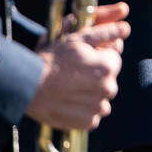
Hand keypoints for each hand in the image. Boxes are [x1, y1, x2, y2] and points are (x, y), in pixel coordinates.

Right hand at [26, 2, 129, 130]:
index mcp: (109, 67)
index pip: (114, 59)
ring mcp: (98, 108)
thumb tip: (126, 28)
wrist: (26, 87)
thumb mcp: (77, 39)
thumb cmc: (51, 59)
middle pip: (108, 80)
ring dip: (90, 94)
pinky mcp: (88, 123)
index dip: (98, 57)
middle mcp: (108, 89)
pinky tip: (67, 101)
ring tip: (68, 88)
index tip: (82, 59)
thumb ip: (106, 32)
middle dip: (95, 76)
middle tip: (73, 73)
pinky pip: (92, 115)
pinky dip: (82, 110)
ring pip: (101, 98)